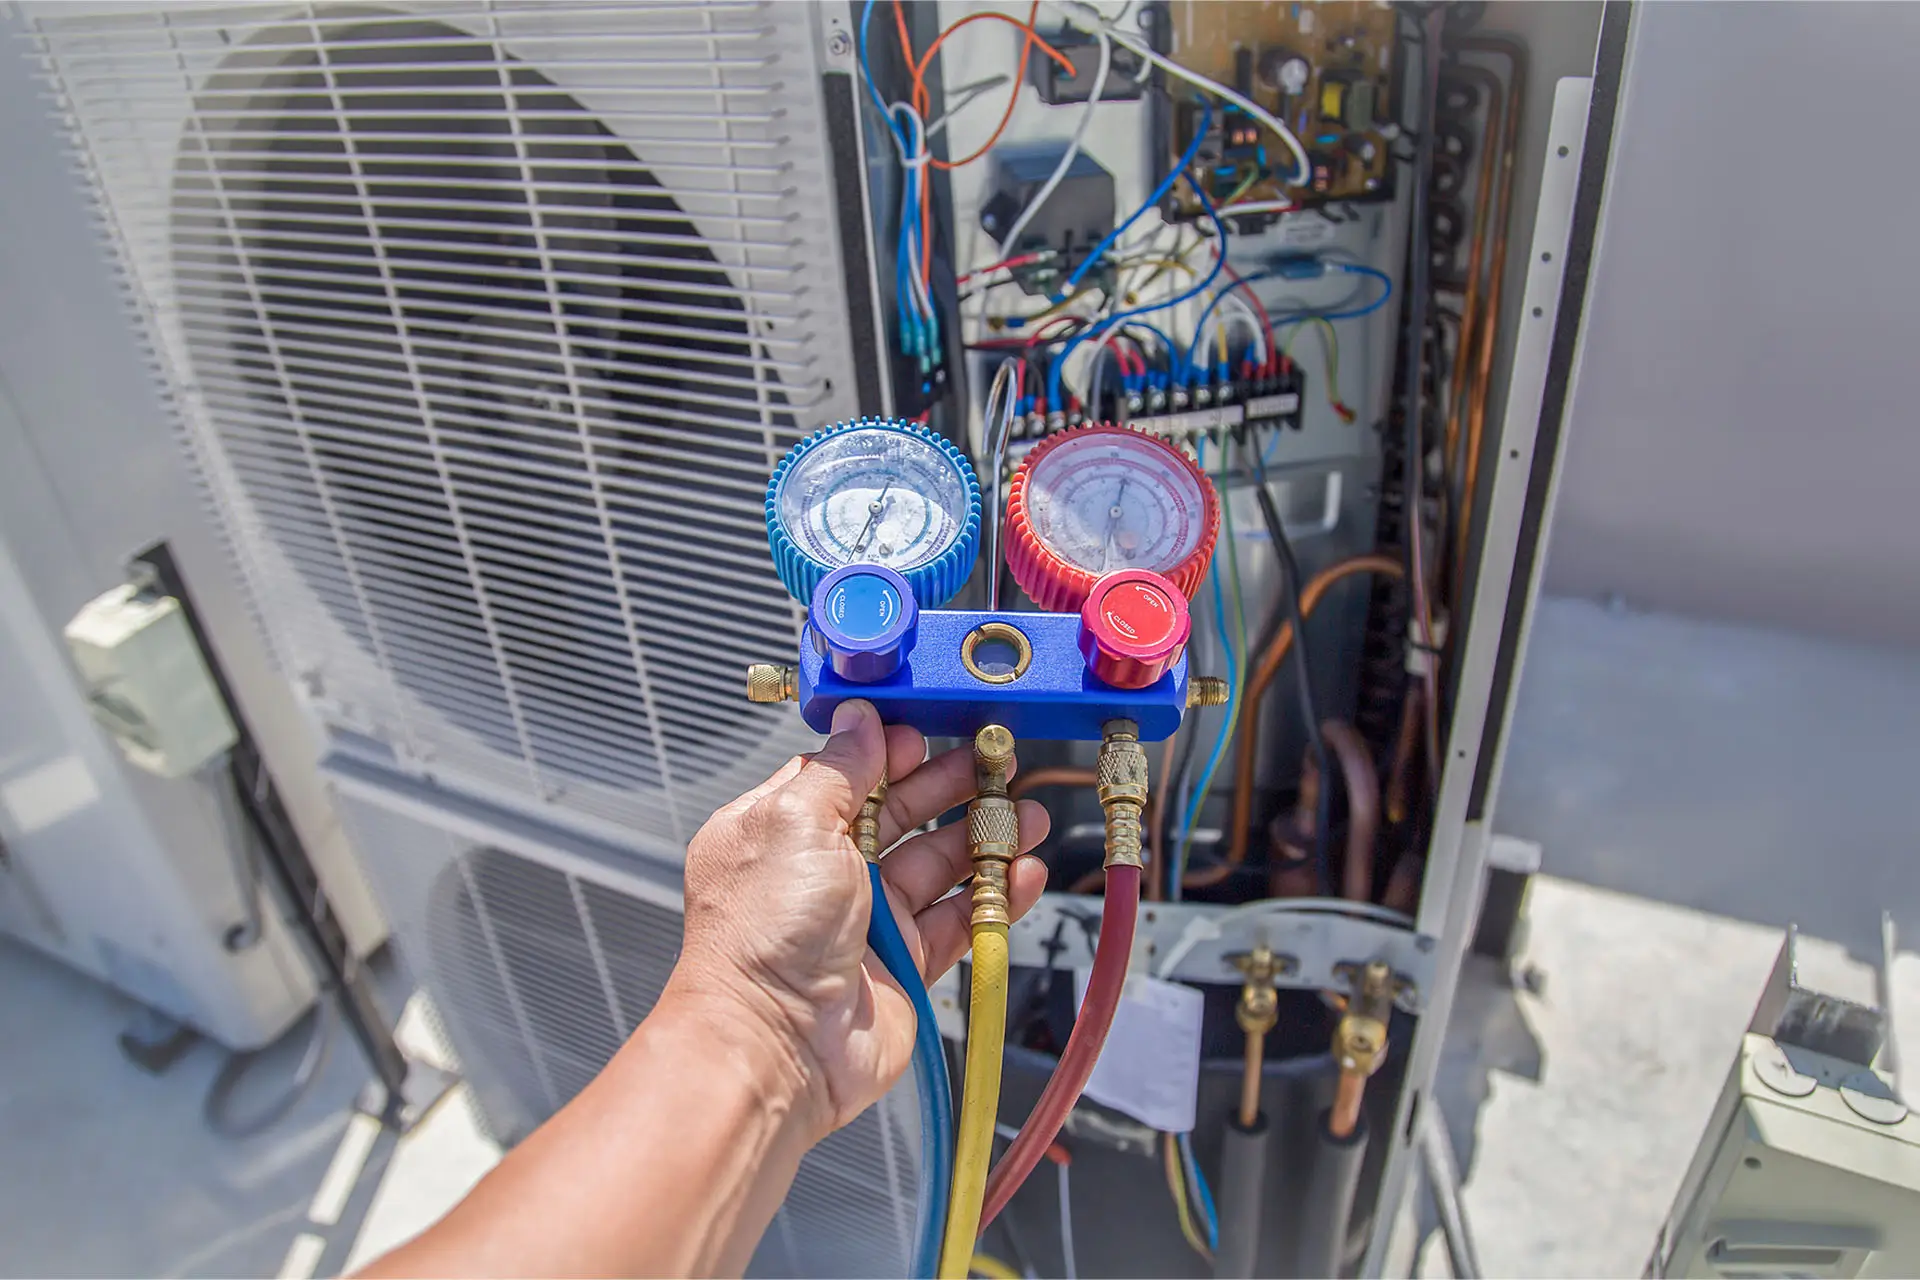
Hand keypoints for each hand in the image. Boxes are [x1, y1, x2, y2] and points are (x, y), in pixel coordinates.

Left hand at [670, 699, 1049, 1139]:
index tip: (936, 729)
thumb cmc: (764, 938)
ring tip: (1027, 815)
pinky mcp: (903, 964)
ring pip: (937, 865)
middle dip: (950, 785)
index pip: (845, 772)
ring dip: (984, 838)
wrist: (775, 1047)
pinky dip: (996, 897)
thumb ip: (840, 768)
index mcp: (781, 830)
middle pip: (900, 813)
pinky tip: (1025, 873)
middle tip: (997, 762)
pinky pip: (959, 920)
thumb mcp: (797, 823)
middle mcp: (821, 872)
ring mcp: (865, 921)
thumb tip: (859, 717)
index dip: (891, 749)